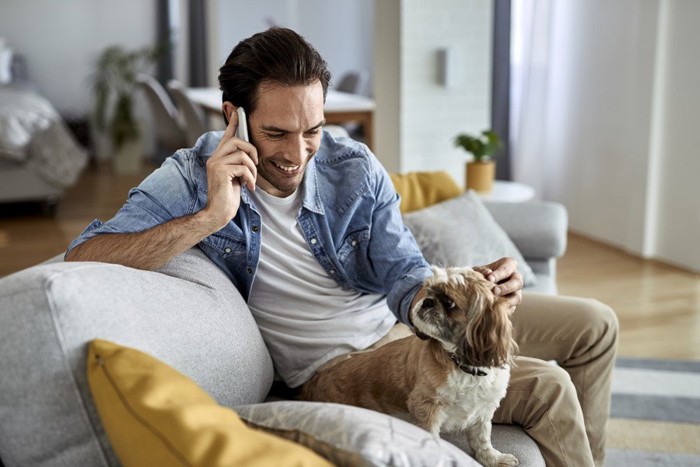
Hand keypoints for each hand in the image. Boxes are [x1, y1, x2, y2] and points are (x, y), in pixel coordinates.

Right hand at [202, 112, 257, 229]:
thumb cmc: (228, 197)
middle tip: (255, 165)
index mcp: (218, 157)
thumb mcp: (236, 177)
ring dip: (252, 169)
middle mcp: (214, 158)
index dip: (233, 122)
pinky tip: (248, 187)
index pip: (227, 136)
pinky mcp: (220, 172)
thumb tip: (250, 155)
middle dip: (252, 152)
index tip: (237, 110)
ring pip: (242, 154)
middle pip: (238, 141)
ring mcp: (216, 164)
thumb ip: (239, 164)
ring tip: (251, 181)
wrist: (218, 213)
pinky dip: (250, 178)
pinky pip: (243, 167)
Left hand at [473, 257, 522, 313]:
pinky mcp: (512, 305)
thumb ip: (482, 271)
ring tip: (494, 302)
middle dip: (505, 287)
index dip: (500, 273)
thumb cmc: (477, 275)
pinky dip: (502, 310)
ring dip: (506, 301)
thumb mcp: (477, 271)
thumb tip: (488, 273)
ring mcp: (515, 293)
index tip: (489, 278)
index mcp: (508, 265)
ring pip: (517, 298)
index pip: (508, 267)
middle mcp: (515, 278)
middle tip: (494, 291)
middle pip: (517, 282)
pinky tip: (492, 310)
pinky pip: (511, 309)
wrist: (474, 289)